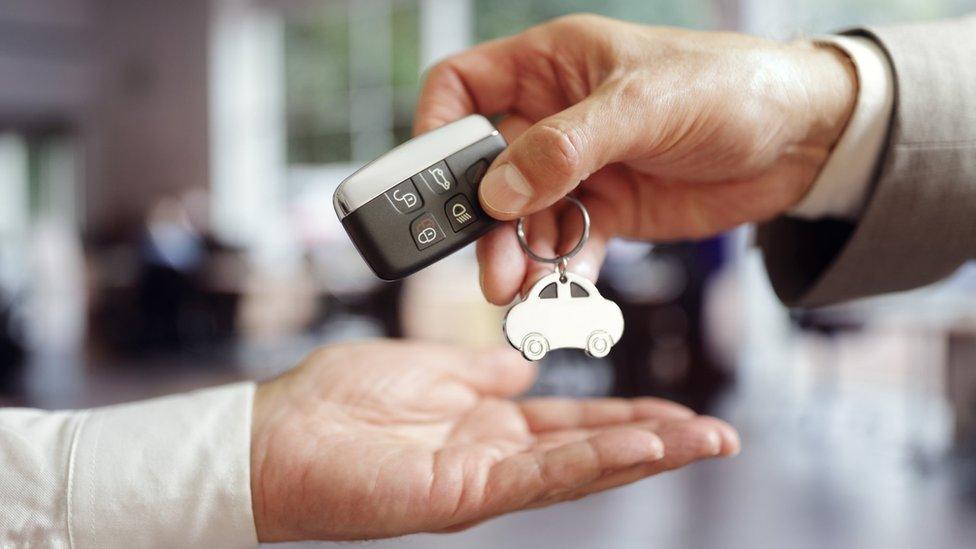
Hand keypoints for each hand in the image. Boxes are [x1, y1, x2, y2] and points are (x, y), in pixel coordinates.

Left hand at [250, 340, 738, 540]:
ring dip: (644, 456)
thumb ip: (480, 372)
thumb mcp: (427, 368)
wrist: (274, 435)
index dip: (630, 417)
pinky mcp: (462, 495)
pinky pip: (540, 476)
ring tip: (702, 441)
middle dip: (658, 443)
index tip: (679, 412)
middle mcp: (494, 457)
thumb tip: (523, 367)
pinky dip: (594, 462)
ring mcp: (482, 481)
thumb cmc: (338, 400)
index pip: (575, 422)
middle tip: (722, 436)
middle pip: (592, 451)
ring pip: (579, 469)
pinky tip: (641, 448)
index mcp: (488, 424)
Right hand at [414, 14, 856, 303]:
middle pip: (484, 165)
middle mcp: (554, 118)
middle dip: (476, 214)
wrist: (805, 141)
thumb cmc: (732, 89)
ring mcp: (579, 169)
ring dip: (514, 254)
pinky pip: (564, 245)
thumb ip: (566, 147)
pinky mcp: (608, 211)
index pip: (462, 86)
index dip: (436, 127)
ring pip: (520, 216)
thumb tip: (496, 192)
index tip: (430, 178)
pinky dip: (556, 272)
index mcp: (551, 66)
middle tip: (476, 257)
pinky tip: (557, 294)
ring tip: (514, 290)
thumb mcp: (645, 106)